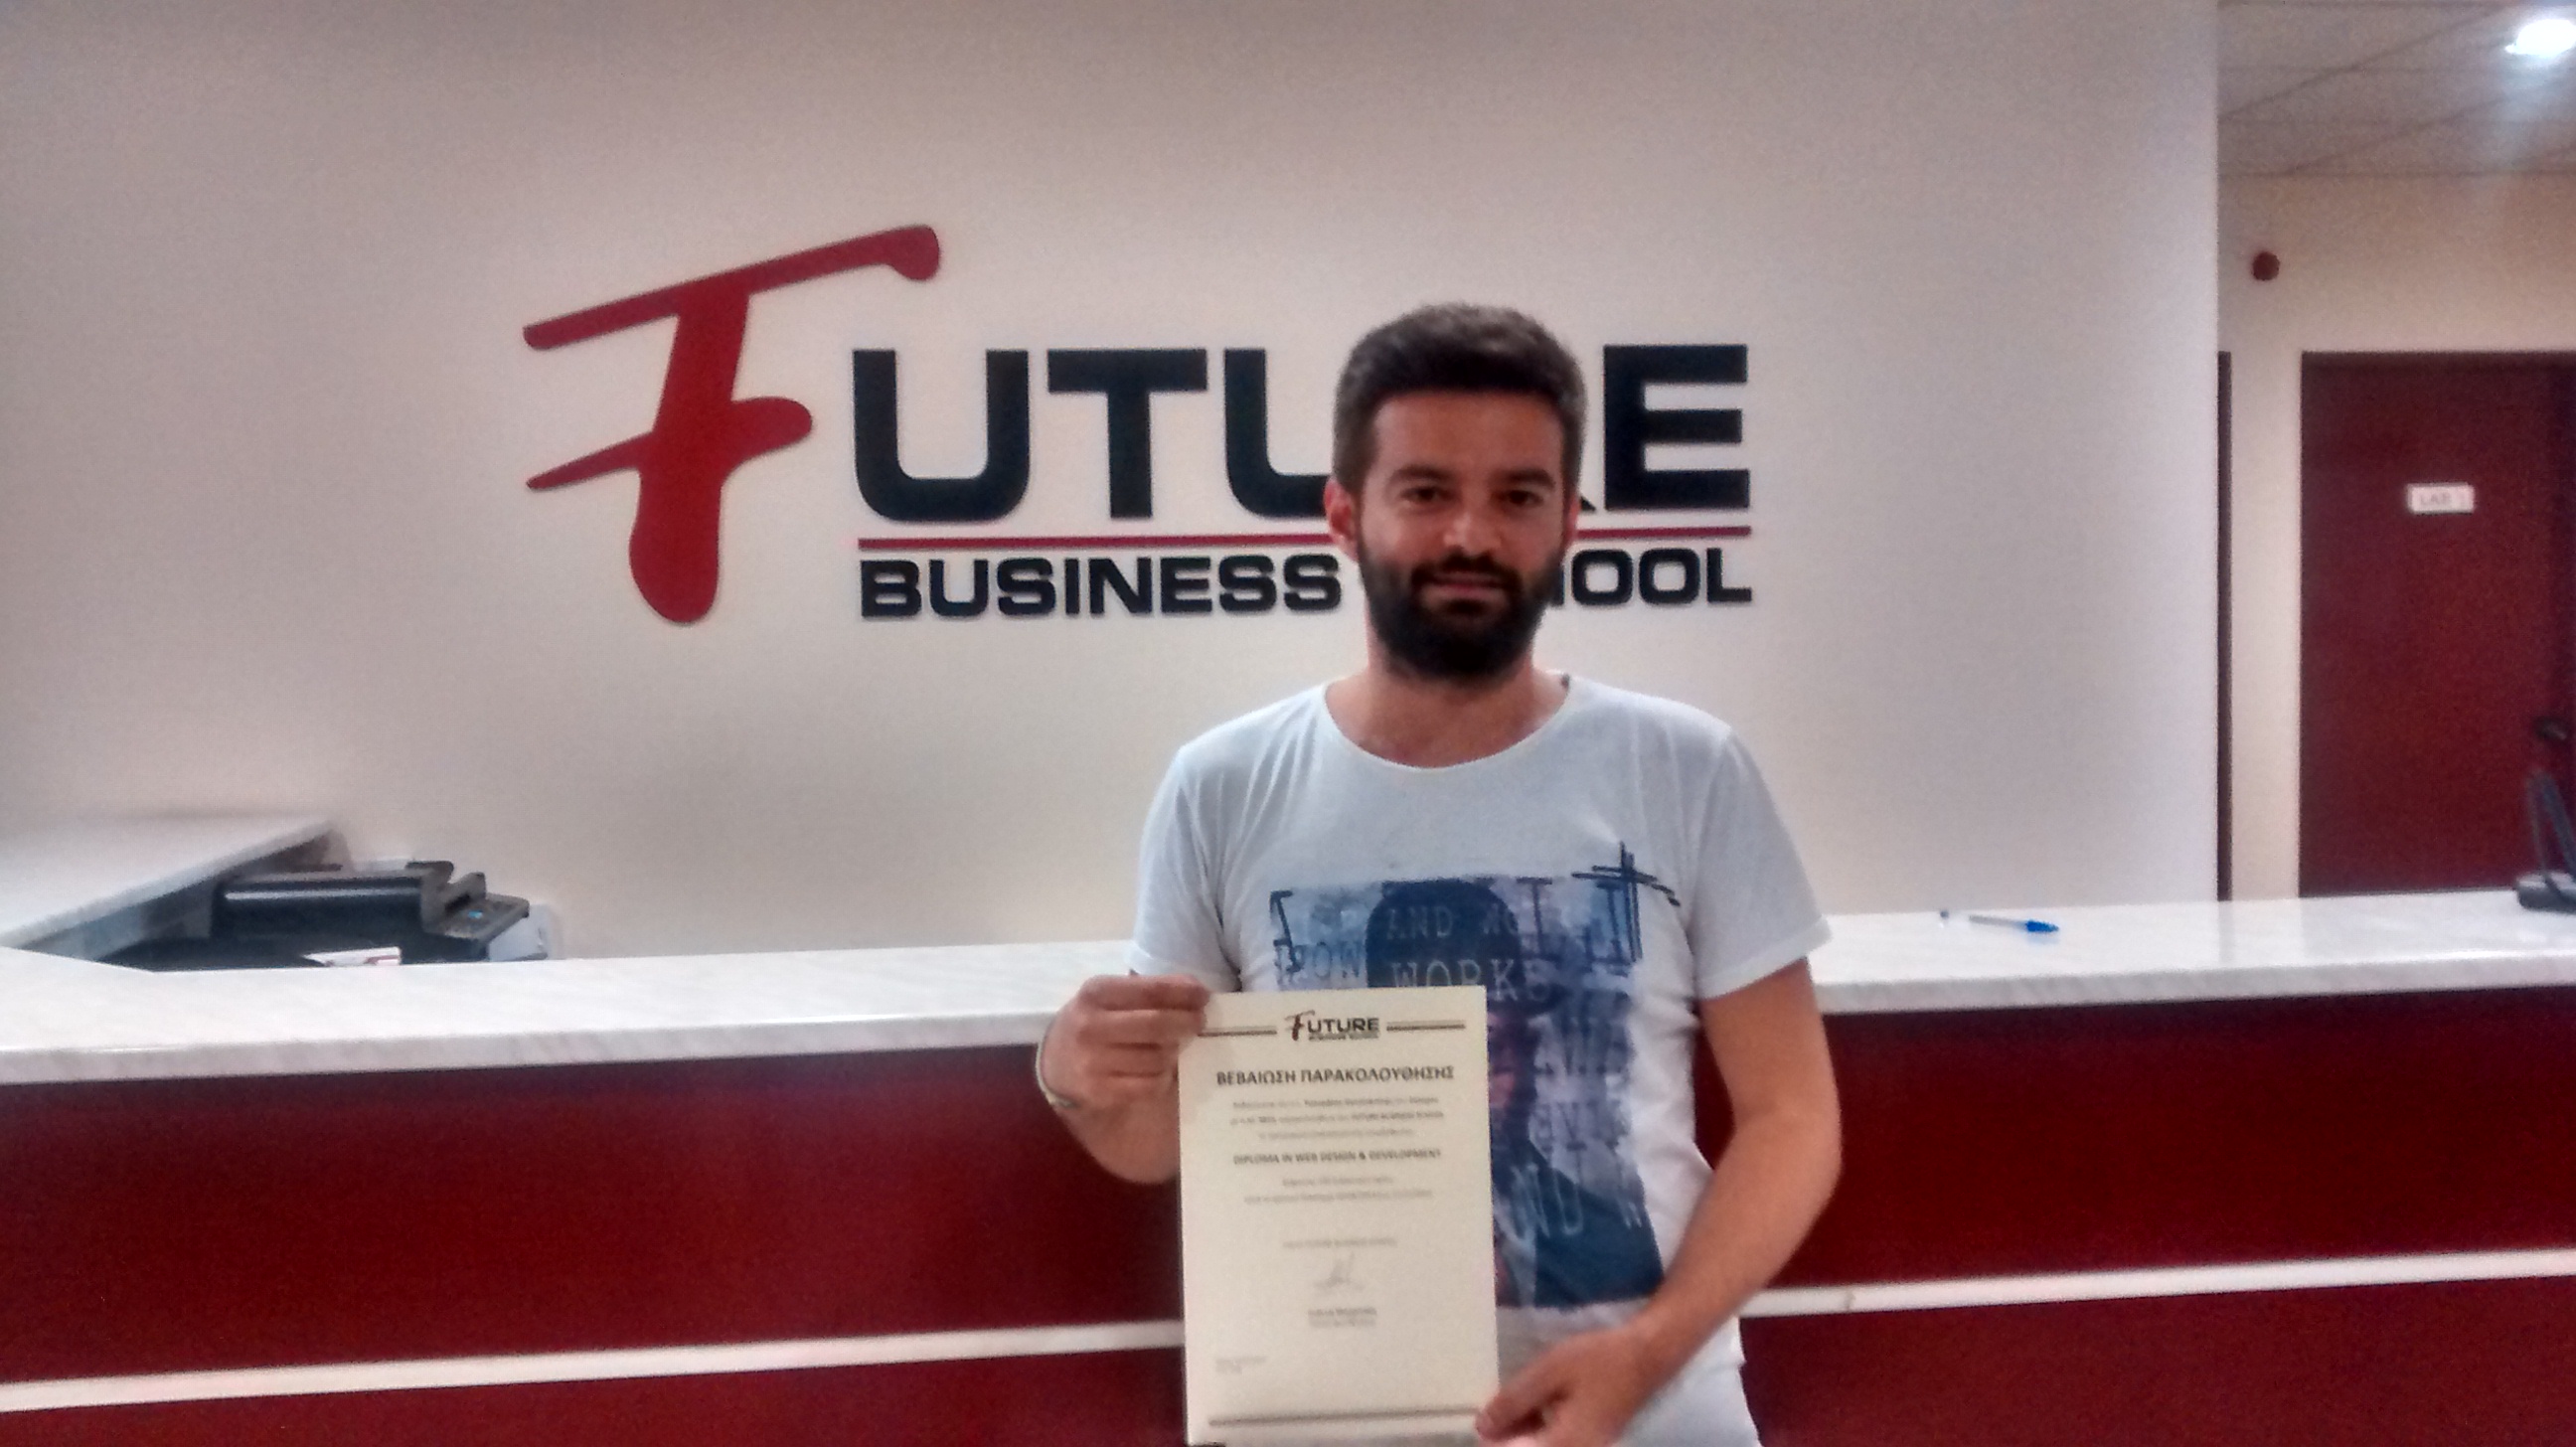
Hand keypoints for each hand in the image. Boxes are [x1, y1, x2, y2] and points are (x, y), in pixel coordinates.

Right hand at [1039, 973, 1208, 1111]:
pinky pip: (1150, 1085)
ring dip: (1175, 1051)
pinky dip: (1163, 1077)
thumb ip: (1148, 990)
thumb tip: (1194, 989)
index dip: (1183, 992)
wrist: (1055, 1062)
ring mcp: (1093, 1062)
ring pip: (1157, 1058)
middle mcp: (1091, 1026)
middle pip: (1156, 1025)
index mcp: (1095, 993)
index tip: (1203, 995)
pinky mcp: (1100, 1092)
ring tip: (1175, 1046)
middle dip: (1187, 1022)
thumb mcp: (1110, 996)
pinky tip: (1160, 1069)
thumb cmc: (1094, 1021)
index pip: (1150, 990)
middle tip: (1199, 1022)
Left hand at [1476, 1325, 1665, 1446]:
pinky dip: (1535, 1428)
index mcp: (1565, 1445)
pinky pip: (1555, 1441)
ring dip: (1519, 1433)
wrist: (1646, 1356)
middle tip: (1489, 1413)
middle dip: (1506, 1439)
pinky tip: (1527, 1405)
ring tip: (1502, 1407)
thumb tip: (1482, 1427)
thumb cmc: (1598, 1360)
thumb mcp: (1549, 1373)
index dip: (1495, 1444)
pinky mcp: (1589, 1439)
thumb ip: (1514, 1401)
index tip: (1481, 1425)